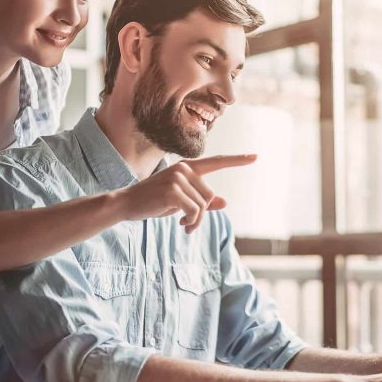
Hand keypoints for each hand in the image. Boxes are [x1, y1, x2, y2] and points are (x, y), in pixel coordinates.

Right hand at [115, 154, 256, 231]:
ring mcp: (178, 178)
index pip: (216, 162)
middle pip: (210, 196)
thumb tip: (224, 202)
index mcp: (187, 167)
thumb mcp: (180, 200)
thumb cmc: (154, 202)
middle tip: (187, 222)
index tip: (255, 157)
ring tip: (183, 223)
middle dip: (201, 213)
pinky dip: (191, 222)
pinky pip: (195, 212)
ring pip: (203, 206)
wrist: (126, 203)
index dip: (237, 161)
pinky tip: (180, 224)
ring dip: (195, 220)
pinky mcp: (173, 191)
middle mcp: (184, 169)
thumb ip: (202, 200)